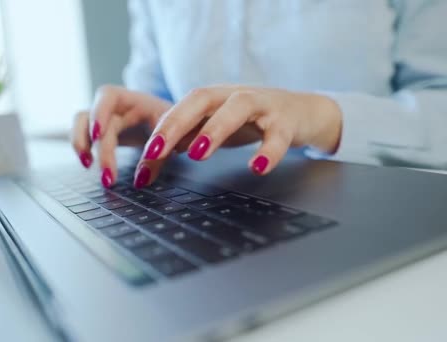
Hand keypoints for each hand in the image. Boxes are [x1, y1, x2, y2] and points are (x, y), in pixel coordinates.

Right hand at [71, 85, 171, 186]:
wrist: (180, 123)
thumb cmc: (178, 125)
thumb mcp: (176, 136)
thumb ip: (160, 156)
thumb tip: (141, 179)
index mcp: (136, 99)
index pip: (109, 95)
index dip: (99, 113)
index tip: (98, 136)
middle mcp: (117, 106)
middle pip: (94, 117)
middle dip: (99, 148)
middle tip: (108, 176)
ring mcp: (108, 117)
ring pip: (81, 122)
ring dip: (80, 143)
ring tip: (87, 164)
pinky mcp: (104, 131)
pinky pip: (85, 135)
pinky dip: (83, 148)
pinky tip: (89, 164)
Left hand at [133, 85, 342, 186]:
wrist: (303, 112)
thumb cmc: (252, 120)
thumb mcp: (214, 129)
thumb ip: (185, 142)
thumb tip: (150, 161)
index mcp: (213, 98)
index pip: (179, 109)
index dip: (159, 131)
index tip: (143, 158)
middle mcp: (233, 95)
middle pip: (201, 99)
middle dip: (175, 123)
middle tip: (156, 150)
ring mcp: (262, 105)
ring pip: (238, 107)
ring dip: (215, 128)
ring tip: (197, 153)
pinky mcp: (287, 120)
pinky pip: (278, 134)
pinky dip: (269, 150)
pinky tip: (257, 167)